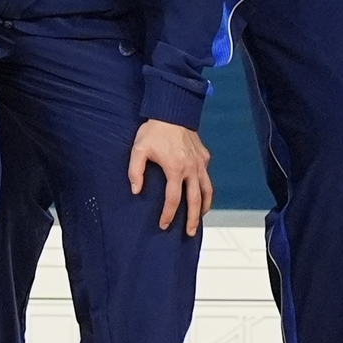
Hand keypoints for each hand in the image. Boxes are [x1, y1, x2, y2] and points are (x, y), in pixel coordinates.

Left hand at [128, 119, 213, 233]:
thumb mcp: (138, 150)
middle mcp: (191, 169)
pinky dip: (206, 188)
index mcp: (175, 169)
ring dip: (204, 206)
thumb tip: (136, 191)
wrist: (173, 110)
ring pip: (207, 190)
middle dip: (192, 219)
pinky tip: (201, 193)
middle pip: (195, 200)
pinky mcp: (204, 156)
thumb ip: (135, 172)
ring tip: (200, 217)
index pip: (173, 199)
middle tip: (189, 232)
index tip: (164, 225)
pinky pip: (207, 177)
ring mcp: (200, 163)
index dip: (168, 215)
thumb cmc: (154, 130)